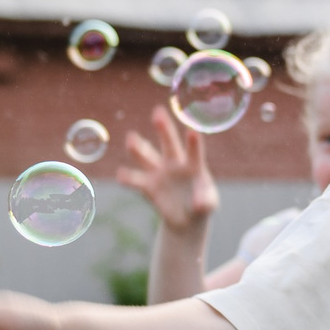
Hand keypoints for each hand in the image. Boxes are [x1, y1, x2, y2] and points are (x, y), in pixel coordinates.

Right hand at [115, 106, 216, 231]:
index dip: (193, 143)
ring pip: (147, 156)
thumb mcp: (209, 205)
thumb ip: (205, 201)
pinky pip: (136, 180)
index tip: (192, 131)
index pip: (194, 151)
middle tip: (158, 112)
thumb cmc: (202, 204)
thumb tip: (198, 203)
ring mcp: (159, 173)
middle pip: (168, 143)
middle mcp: (174, 164)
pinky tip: (121, 174)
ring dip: (138, 148)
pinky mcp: (148, 186)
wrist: (186, 217)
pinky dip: (128, 178)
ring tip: (131, 138)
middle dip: (163, 128)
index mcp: (193, 165)